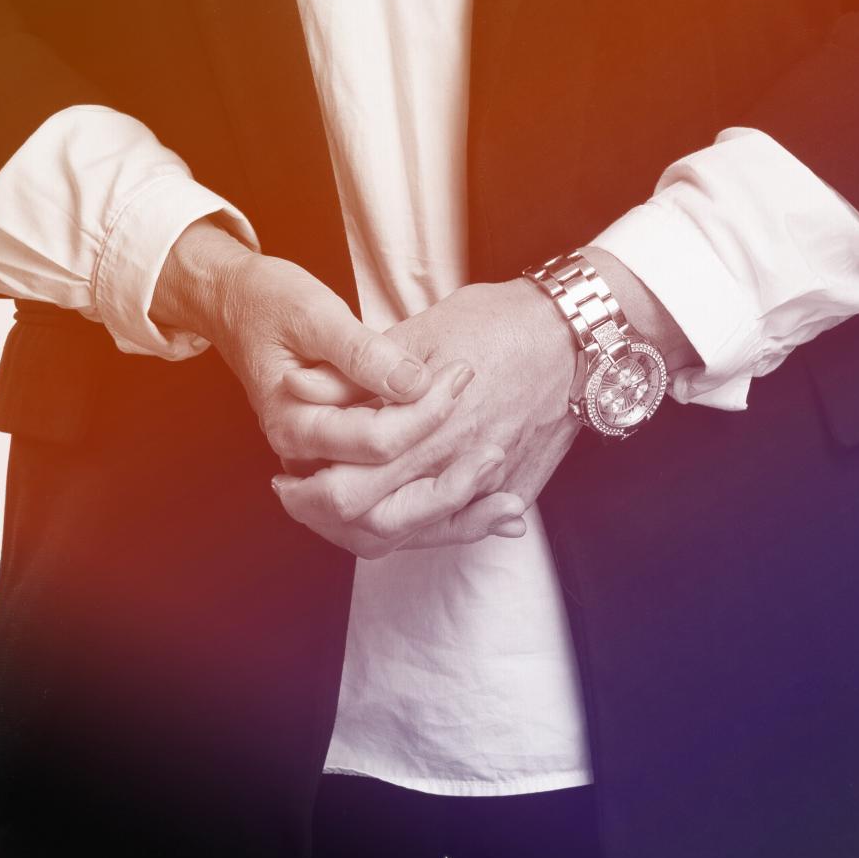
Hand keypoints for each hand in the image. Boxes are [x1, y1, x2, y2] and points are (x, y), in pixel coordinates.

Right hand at [151, 220, 478, 509]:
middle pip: (376, 508)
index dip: (426, 413)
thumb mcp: (313, 313)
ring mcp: (318, 475)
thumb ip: (362, 352)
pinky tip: (484, 509)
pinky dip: (433, 519)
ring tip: (504, 504)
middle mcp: (302, 462)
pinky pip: (386, 518)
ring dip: (443, 521)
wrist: (236, 308)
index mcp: (294, 423)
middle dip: (443, 486)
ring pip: (381, 529)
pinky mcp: (339, 472)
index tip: (464, 378)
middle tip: (495, 451)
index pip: (373, 440)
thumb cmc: (272, 302)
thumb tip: (413, 381)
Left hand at [271, 280, 580, 559]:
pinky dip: (422, 530)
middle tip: (300, 498)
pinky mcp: (507, 489)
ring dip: (365, 528)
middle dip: (326, 519)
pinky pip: (457, 528)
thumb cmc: (496, 322)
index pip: (348, 487)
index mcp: (425, 427)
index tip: (286, 477)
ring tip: (337, 509)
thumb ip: (362, 369)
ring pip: (412, 535)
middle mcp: (453, 466)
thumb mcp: (422, 329)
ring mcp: (483, 483)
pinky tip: (397, 516)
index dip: (307, 490)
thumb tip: (301, 385)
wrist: (572, 336)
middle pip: (373, 523)